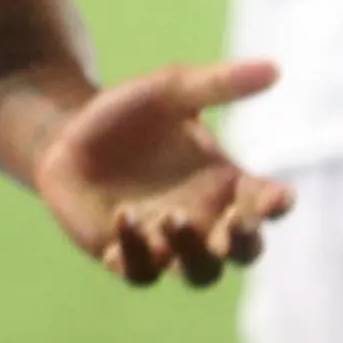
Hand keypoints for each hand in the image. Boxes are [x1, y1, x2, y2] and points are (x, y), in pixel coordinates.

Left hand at [26, 58, 291, 285]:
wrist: (65, 132)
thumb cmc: (129, 113)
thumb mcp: (171, 90)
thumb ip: (219, 83)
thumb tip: (274, 69)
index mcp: (226, 185)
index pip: (265, 205)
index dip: (276, 205)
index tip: (277, 195)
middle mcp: (204, 220)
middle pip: (242, 251)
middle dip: (244, 243)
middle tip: (234, 223)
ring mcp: (165, 243)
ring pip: (199, 273)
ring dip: (193, 252)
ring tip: (173, 218)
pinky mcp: (123, 254)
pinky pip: (140, 272)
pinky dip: (137, 253)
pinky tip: (124, 217)